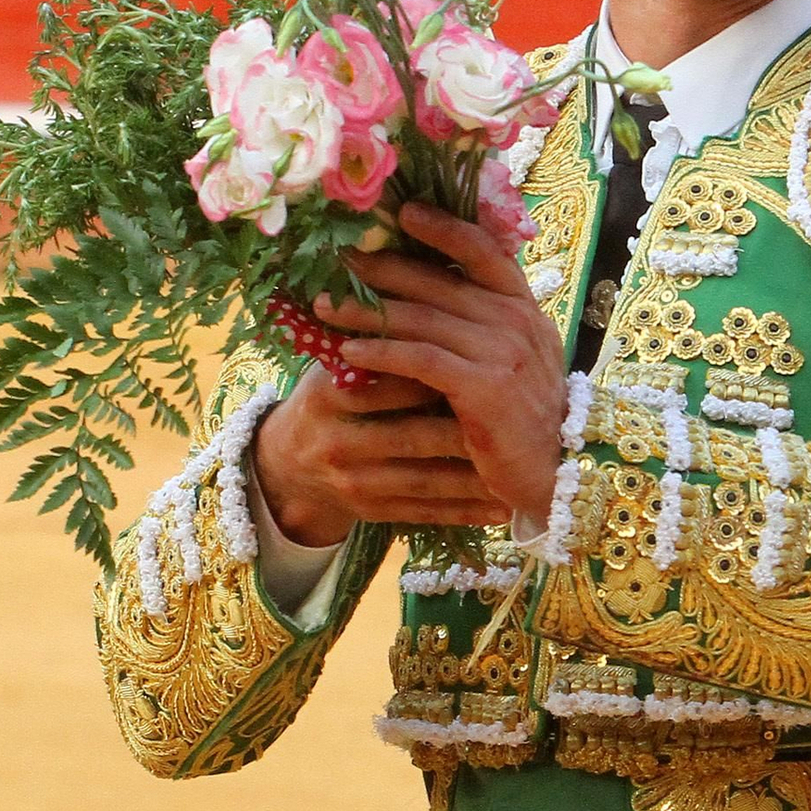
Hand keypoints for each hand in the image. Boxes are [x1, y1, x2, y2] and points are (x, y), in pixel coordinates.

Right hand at [252, 364, 502, 546]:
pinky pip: (424, 514)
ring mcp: (352, 482)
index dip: (443, 378)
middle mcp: (336, 441)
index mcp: (327, 395)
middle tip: (521, 421)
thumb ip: (377, 339)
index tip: (490, 371)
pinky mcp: (368, 512)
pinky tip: (500, 505)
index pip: (392, 383)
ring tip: (521, 470)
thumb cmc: (330, 397)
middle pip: (413, 436)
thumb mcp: (335, 364)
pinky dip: (464, 512)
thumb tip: (438, 296)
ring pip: (425, 481)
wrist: (289, 461)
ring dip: (476, 479)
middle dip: (469, 431)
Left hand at [317, 199, 566, 527]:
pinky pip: (421, 359)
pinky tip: (348, 354)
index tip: (405, 212)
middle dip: (383, 268)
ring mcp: (502, 352)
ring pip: (422, 318)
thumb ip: (487, 325)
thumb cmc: (528, 418)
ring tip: (326, 306)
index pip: (484, 251)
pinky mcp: (483, 387)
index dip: (445, 228)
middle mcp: (515, 321)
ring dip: (368, 311)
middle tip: (338, 259)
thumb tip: (434, 295)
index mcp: (523, 307)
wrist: (560, 472)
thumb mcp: (518, 360)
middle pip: (438, 280)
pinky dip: (381, 353)